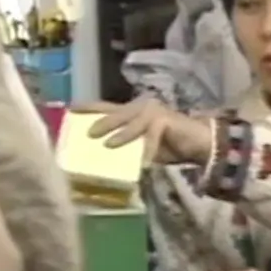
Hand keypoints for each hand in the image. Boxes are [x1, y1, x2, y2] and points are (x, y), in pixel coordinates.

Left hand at [72, 97, 212, 165]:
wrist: (200, 144)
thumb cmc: (170, 146)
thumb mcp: (142, 148)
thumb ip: (127, 147)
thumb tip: (104, 157)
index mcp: (133, 112)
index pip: (107, 107)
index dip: (89, 108)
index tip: (71, 109)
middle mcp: (141, 107)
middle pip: (116, 112)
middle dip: (101, 121)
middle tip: (87, 133)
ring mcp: (154, 111)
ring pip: (131, 121)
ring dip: (119, 134)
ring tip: (107, 145)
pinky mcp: (165, 120)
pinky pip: (151, 137)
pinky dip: (146, 150)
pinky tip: (142, 163)